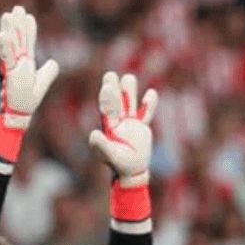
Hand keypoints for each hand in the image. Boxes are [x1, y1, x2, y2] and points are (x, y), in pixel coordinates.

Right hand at [0, 5, 59, 127]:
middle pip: (19, 38)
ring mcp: (12, 65)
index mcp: (26, 62)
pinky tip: (3, 34)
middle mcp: (18, 61)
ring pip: (11, 43)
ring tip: (8, 15)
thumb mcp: (43, 82)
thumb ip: (49, 72)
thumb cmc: (29, 98)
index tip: (29, 16)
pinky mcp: (8, 72)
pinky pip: (6, 57)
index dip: (29, 29)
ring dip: (9, 29)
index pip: (28, 42)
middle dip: (18, 23)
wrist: (22, 111)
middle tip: (17, 8)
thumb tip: (54, 63)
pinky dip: (4, 46)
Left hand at [87, 71, 159, 185]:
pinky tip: (151, 92)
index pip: (108, 109)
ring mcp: (130, 123)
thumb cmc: (119, 163)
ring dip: (129, 91)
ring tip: (128, 77)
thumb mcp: (109, 155)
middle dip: (114, 90)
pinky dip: (149, 104)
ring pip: (130, 104)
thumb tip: (93, 134)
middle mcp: (118, 121)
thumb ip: (101, 145)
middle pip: (117, 103)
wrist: (132, 169)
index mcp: (109, 126)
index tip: (108, 87)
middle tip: (110, 74)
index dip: (107, 99)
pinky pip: (146, 113)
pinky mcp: (141, 127)